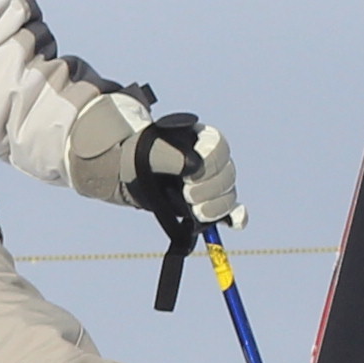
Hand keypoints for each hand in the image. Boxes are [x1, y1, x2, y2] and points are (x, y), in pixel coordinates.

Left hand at [118, 108, 242, 233]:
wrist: (128, 175)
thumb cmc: (138, 156)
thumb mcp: (147, 152)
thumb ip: (168, 156)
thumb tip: (192, 166)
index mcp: (201, 140)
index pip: (219, 148)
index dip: (210, 162)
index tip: (188, 176)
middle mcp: (212, 161)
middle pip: (227, 174)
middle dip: (209, 188)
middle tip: (187, 195)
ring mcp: (213, 183)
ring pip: (228, 195)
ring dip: (215, 206)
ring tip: (196, 212)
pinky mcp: (210, 204)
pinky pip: (232, 211)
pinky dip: (235, 217)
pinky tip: (234, 223)